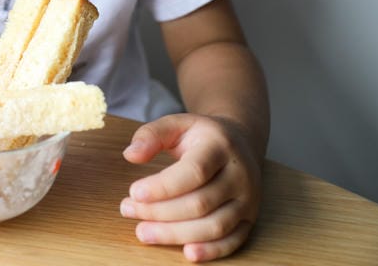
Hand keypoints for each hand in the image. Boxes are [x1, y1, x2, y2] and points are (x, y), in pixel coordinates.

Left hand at [120, 113, 262, 261]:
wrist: (240, 144)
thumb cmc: (200, 136)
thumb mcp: (176, 124)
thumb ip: (151, 135)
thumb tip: (130, 155)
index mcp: (220, 146)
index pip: (194, 171)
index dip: (163, 186)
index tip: (133, 192)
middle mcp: (240, 175)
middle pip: (200, 203)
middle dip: (159, 211)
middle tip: (127, 210)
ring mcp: (248, 199)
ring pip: (215, 226)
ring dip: (176, 234)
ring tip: (143, 231)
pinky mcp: (250, 219)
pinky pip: (233, 240)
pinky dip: (212, 251)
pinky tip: (187, 253)